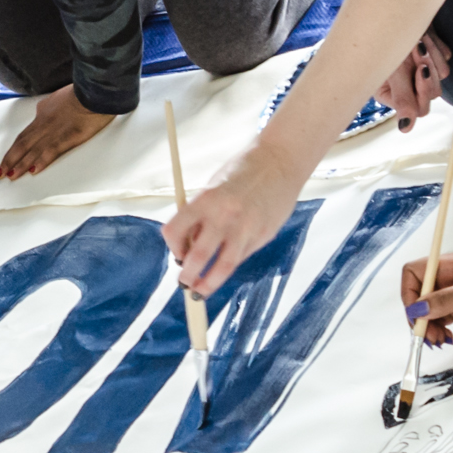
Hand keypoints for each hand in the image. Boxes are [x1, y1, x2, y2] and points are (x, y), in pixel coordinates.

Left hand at [0, 86, 115, 179]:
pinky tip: (33, 171)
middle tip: (0, 172)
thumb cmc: (81, 92)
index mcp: (42, 114)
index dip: (14, 149)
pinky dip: (40, 162)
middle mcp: (43, 124)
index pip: (24, 135)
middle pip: (22, 144)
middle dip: (10, 160)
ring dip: (20, 165)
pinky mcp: (67, 137)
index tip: (8, 158)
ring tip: (10, 176)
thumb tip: (41, 111)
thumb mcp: (57, 97)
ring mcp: (54, 131)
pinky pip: (50, 151)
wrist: (94, 90)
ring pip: (32, 150)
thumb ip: (48, 106)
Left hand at [164, 151, 295, 295]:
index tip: (176, 253)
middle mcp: (224, 216)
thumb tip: (190, 246)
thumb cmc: (243, 171)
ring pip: (223, 267)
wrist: (280, 160)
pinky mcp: (263, 235)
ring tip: (200, 291)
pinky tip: (226, 266)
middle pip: (197, 257)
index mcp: (205, 199)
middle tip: (184, 284)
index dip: (172, 247)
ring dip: (208, 284)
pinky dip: (230, 265)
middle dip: (187, 276)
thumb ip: (201, 215)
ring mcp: (246, 228)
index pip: (174, 231)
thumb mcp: (213, 187)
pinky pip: (242, 257)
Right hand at [375, 32, 452, 129]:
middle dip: (428, 70)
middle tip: (418, 50)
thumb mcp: (391, 69)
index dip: (422, 90)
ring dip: (432, 55)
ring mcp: (421, 70)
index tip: (420, 70)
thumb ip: (401, 98)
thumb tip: (406, 128)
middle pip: (432, 93)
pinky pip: (445, 58)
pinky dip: (436, 45)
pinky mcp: (433, 56)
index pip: (418, 108)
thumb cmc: (384, 38)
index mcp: (391, 93)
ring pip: (441, 74)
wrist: (396, 6)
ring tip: (418, 39)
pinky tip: (424, 35)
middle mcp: (407, 85)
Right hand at [405, 250, 452, 342]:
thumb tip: (418, 309)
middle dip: (418, 316)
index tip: (417, 315)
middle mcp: (447, 279)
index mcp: (449, 267)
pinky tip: (447, 338)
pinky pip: (440, 319)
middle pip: (417, 295)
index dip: (409, 293)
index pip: (413, 273)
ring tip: (440, 340)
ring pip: (427, 310)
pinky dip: (439, 330)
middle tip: (429, 336)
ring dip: (428, 327)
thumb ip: (446, 300)